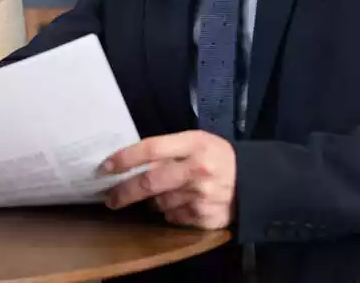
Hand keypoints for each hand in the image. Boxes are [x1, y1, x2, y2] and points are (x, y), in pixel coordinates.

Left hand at [102, 131, 235, 229]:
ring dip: (151, 202)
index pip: (151, 149)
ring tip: (156, 195)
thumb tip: (130, 162)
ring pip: (160, 203)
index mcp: (194, 144)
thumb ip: (168, 149)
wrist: (254, 182)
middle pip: (149, 183)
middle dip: (124, 192)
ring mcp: (201, 196)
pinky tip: (179, 204)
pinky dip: (171, 213)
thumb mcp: (196, 141)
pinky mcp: (206, 218)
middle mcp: (197, 170)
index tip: (105, 167)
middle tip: (110, 198)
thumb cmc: (216, 156)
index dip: (125, 158)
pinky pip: (175, 218)